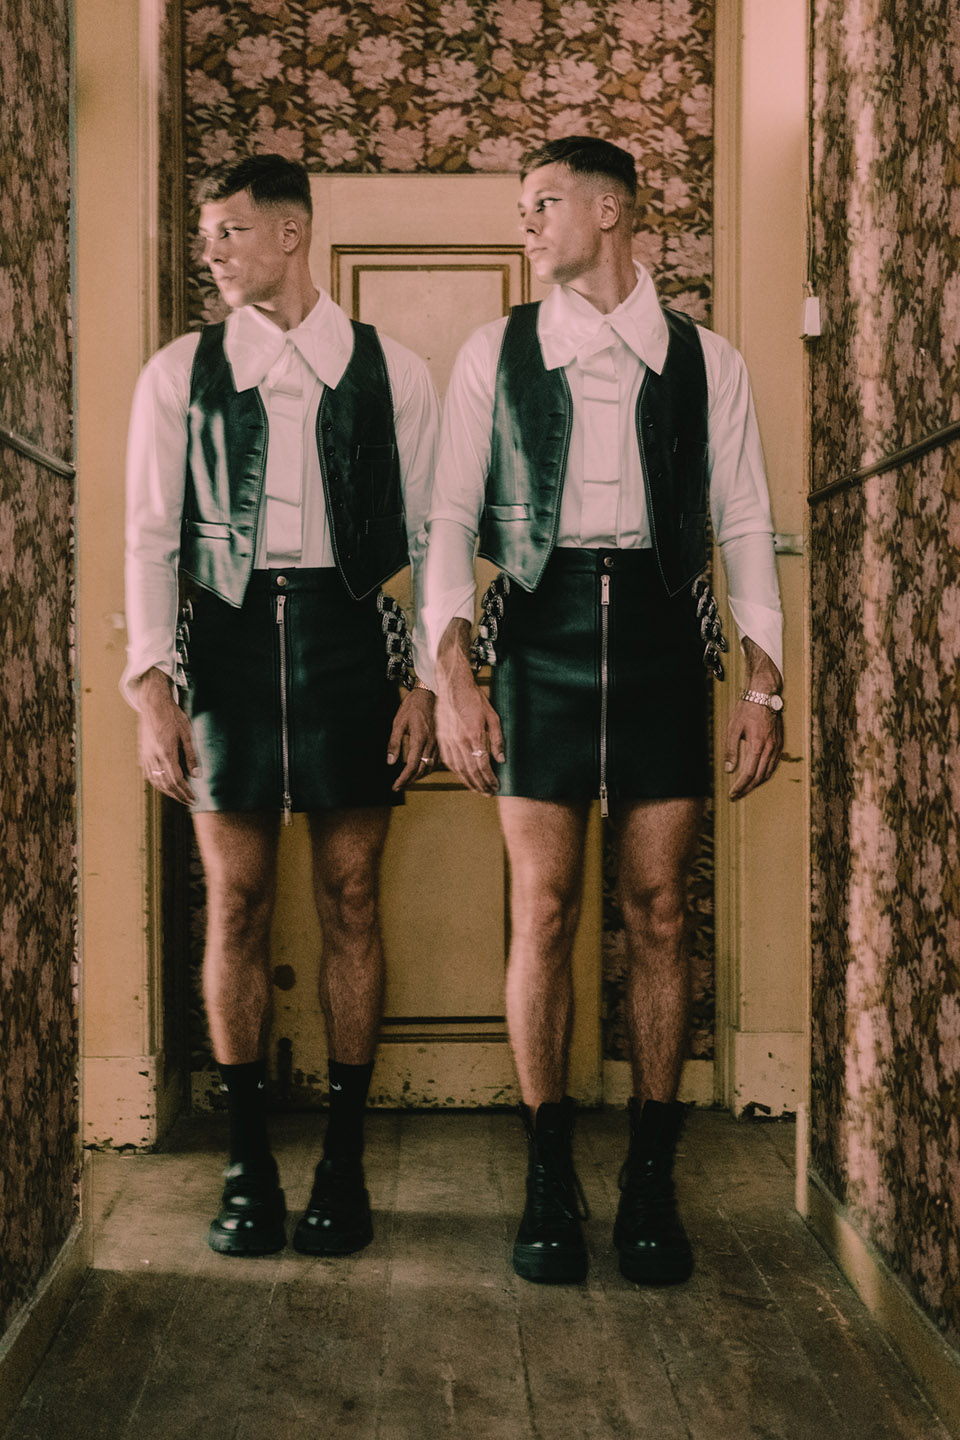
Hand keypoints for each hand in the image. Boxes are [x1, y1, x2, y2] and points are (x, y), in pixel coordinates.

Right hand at [137, 667, 199, 805]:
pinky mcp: (142, 753)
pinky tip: (163, 785)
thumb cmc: (172, 715)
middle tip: (188, 801)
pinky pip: (149, 774)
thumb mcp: (186, 733)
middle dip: (178, 795)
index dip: (185, 792)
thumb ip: (191, 755)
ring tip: (179, 796)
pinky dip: (157, 783)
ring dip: (168, 791)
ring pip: (155, 781)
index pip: (176, 780)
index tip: (193, 799)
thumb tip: (197, 775)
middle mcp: (154, 757)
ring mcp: (146, 756)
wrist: (152, 704)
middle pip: (165, 784)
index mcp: (166, 753)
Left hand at [387, 686, 436, 790]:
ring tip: (407, 779)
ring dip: (419, 775)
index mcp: (420, 739)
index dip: (403, 779)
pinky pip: (436, 761)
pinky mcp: (441, 741)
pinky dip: (427, 768)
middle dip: (410, 780)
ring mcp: (438, 743)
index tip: (395, 786)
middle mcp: (431, 743)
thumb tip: (390, 762)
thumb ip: (394, 743)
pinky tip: (420, 768)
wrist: (430, 692)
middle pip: (422, 770)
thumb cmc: (412, 706)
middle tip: (399, 785)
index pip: (412, 766)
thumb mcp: (398, 723)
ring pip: (430, 767)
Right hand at [435, 622, 503, 795]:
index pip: (482, 766)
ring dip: (469, 782)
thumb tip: (501, 760)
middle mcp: (459, 741)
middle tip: (488, 793)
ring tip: (478, 789)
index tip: (496, 787)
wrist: (453, 685)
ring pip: (458, 769)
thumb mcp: (493, 717)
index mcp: (474, 736)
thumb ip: (497, 740)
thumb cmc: (475, 699)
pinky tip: (463, 777)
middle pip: (470, 771)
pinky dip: (457, 772)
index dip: (489, 779)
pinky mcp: (441, 739)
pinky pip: (448, 761)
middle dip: (480, 785)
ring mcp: (448, 741)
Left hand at [724, 699, 781, 799]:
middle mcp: (770, 748)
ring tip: (745, 789)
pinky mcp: (779, 744)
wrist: (765, 695)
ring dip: (757, 784)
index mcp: (758, 745)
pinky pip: (773, 765)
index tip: (732, 794)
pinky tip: (757, 777)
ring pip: (768, 773)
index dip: (740, 786)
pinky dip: (765, 775)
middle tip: (736, 796)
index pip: (749, 773)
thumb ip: (731, 749)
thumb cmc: (747, 710)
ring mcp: (777, 747)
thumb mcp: (734, 728)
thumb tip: (729, 769)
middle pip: (759, 777)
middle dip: (747, 789)